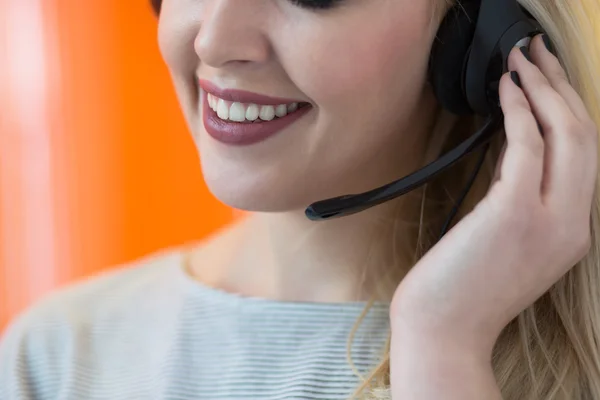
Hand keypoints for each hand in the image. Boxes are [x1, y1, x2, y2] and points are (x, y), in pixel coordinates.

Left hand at [389, 34, 597, 397]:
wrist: (443, 331)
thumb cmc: (462, 288)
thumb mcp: (505, 244)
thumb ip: (520, 201)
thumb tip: (513, 153)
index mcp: (573, 232)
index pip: (585, 157)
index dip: (570, 110)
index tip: (549, 81)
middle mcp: (574, 224)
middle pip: (586, 137)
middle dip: (563, 87)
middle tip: (540, 54)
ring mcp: (550, 219)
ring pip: (566, 134)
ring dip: (543, 88)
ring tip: (523, 59)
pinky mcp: (514, 212)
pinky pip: (527, 145)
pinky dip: (518, 109)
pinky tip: (505, 88)